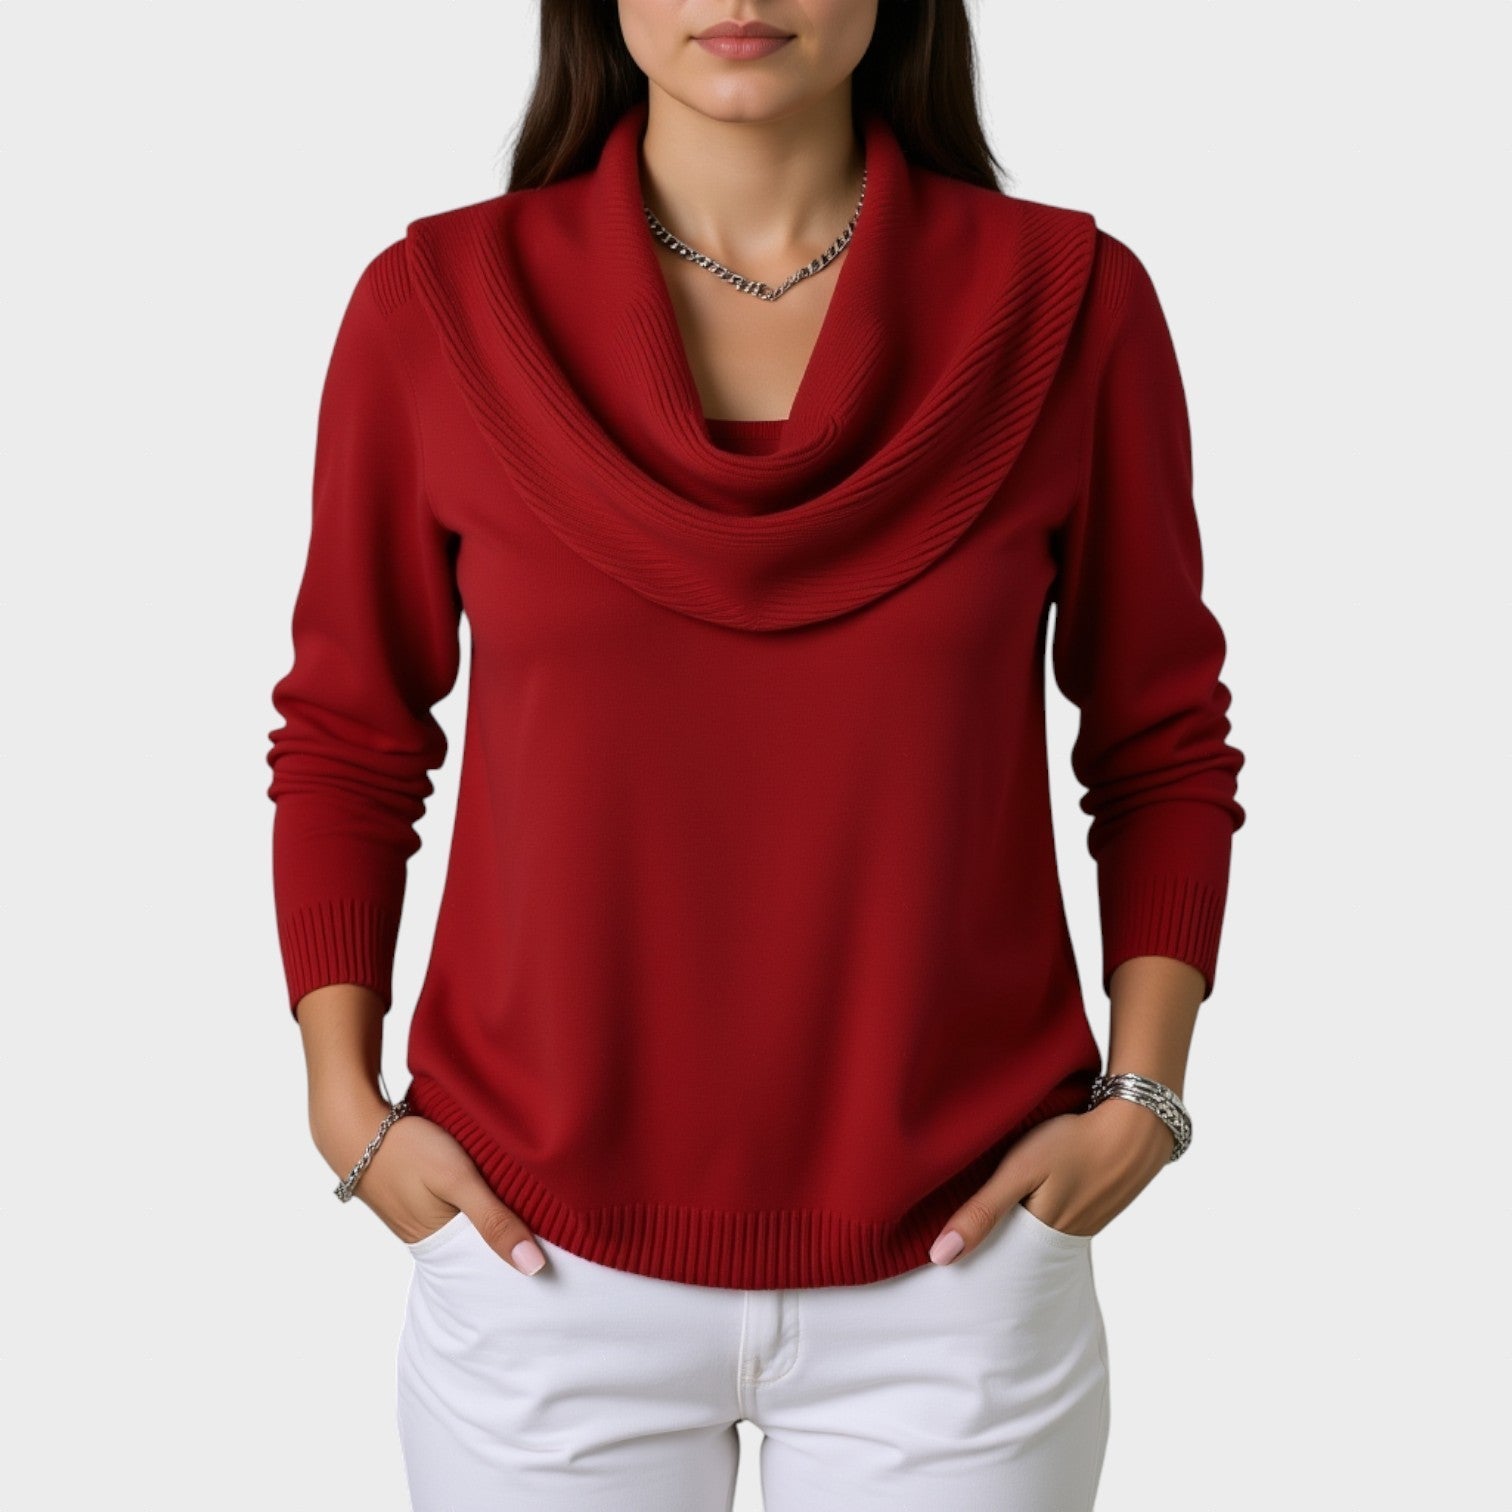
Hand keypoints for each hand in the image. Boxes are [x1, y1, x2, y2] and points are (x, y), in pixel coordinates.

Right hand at [311, 1089, 548, 1275]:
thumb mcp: (458, 1180)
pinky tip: (501, 1190)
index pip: (493, 1268)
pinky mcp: (423, 1197)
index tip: (565, 1260)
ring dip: (499, 1218)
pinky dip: (482, 1202)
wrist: (356, 1124)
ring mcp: (425, 1217)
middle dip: (516, 1242)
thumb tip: (534, 1268)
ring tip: (541, 1212)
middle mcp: (433, 1239)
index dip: (525, 1261)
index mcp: (442, 1246)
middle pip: (485, 1248)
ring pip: (474, 1225)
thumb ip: (494, 1220)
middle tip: (564, 1235)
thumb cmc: (408, 1150)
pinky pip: (461, 1208)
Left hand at [926, 1097, 1173, 1262]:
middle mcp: (1062, 1240)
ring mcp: (1082, 1225)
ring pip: (1036, 1235)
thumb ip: (982, 1210)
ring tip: (989, 1214)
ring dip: (1015, 1227)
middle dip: (991, 1243)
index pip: (994, 1259)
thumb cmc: (1074, 1142)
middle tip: (960, 1231)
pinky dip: (1039, 1212)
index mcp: (1040, 1237)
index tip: (940, 1252)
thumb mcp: (1020, 1170)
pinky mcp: (1093, 1208)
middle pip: (1016, 1250)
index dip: (969, 1253)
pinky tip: (1031, 1196)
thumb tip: (941, 1256)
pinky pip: (1057, 1220)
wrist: (1137, 1126)